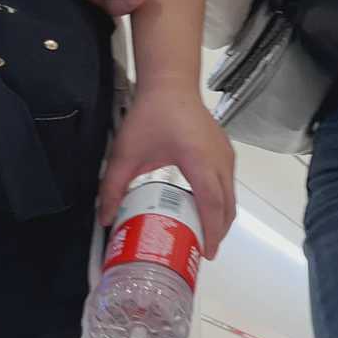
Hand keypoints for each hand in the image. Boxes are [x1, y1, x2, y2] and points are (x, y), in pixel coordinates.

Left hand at [100, 82, 235, 258]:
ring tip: (205, 235)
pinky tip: (205, 210)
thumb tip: (105, 217)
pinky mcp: (225, 152)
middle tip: (204, 251)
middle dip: (218, 232)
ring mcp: (226, 156)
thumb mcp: (126, 153)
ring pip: (231, 196)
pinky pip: (229, 184)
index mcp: (199, 161)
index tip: (206, 252)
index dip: (211, 231)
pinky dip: (222, 202)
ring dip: (222, 218)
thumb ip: (112, 187)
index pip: (212, 204)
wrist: (170, 84)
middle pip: (228, 206)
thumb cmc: (152, 114)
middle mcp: (219, 160)